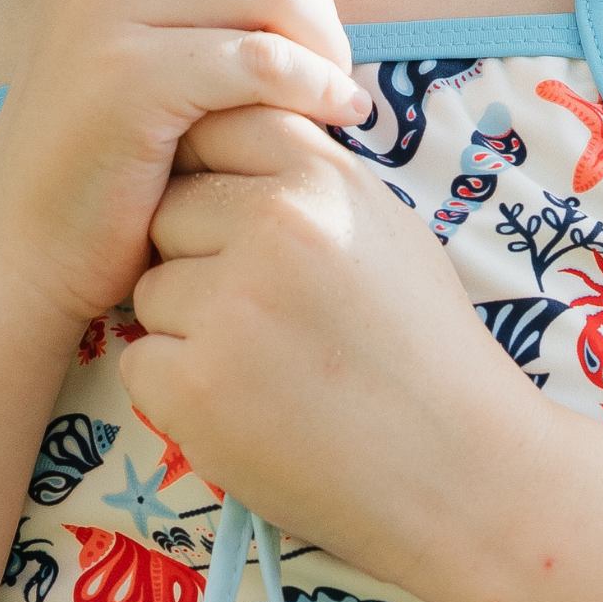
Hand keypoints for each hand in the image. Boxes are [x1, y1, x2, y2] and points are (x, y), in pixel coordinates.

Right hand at [0, 0, 370, 337]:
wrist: (21, 248)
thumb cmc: (106, 151)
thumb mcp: (140, 36)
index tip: (305, 5)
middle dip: (322, 7)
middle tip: (332, 70)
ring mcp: (105, 7)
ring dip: (326, 47)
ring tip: (335, 96)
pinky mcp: (127, 76)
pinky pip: (263, 60)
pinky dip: (314, 88)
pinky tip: (333, 118)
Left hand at [121, 107, 542, 579]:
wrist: (462, 473)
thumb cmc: (424, 349)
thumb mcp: (386, 227)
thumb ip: (310, 175)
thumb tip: (226, 128)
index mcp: (322, 179)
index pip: (214, 128)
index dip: (212, 177)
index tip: (237, 224)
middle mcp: (273, 227)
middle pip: (167, 213)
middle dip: (197, 259)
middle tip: (266, 316)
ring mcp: (230, 308)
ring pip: (151, 291)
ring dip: (187, 329)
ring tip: (267, 368)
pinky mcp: (196, 387)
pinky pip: (140, 363)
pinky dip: (178, 391)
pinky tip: (245, 409)